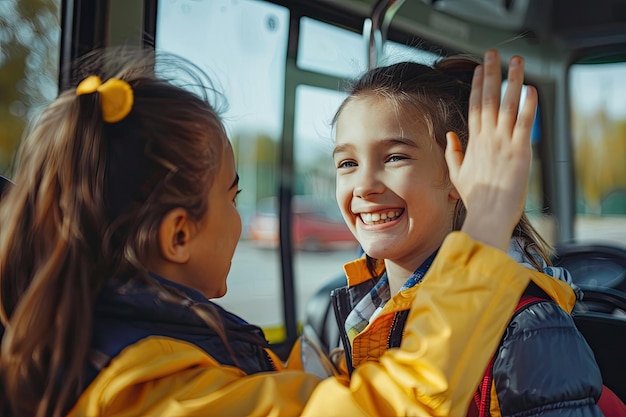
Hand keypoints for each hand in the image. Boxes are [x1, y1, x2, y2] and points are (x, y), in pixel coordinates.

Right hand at [445, 49, 536, 250]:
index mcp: (474, 143)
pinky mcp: (520, 151)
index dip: (477, 86)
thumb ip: (454, 153)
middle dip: (490, 74)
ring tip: (516, 61)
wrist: (489, 213)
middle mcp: (487, 138)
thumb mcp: (458, 175)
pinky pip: (525, 123)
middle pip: (488, 99)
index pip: (474, 107)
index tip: (479, 69)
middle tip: (492, 54)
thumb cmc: (476, 198)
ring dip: (512, 81)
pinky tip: (531, 88)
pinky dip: (529, 105)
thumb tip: (450, 136)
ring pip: (508, 105)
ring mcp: (504, 143)